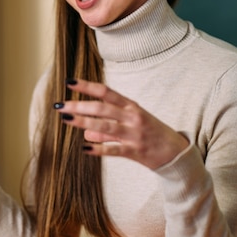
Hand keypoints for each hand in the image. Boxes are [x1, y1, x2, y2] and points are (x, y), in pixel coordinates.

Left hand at [54, 79, 188, 169]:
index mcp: (131, 106)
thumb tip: (86, 132)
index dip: (86, 86)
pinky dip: (99, 149)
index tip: (69, 82)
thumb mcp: (132, 124)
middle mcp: (132, 117)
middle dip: (79, 106)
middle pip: (102, 108)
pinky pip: (114, 150)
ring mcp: (134, 134)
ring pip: (105, 127)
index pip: (105, 92)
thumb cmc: (152, 134)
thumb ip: (108, 127)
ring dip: (84, 123)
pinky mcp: (136, 151)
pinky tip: (84, 148)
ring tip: (66, 121)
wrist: (177, 153)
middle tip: (60, 106)